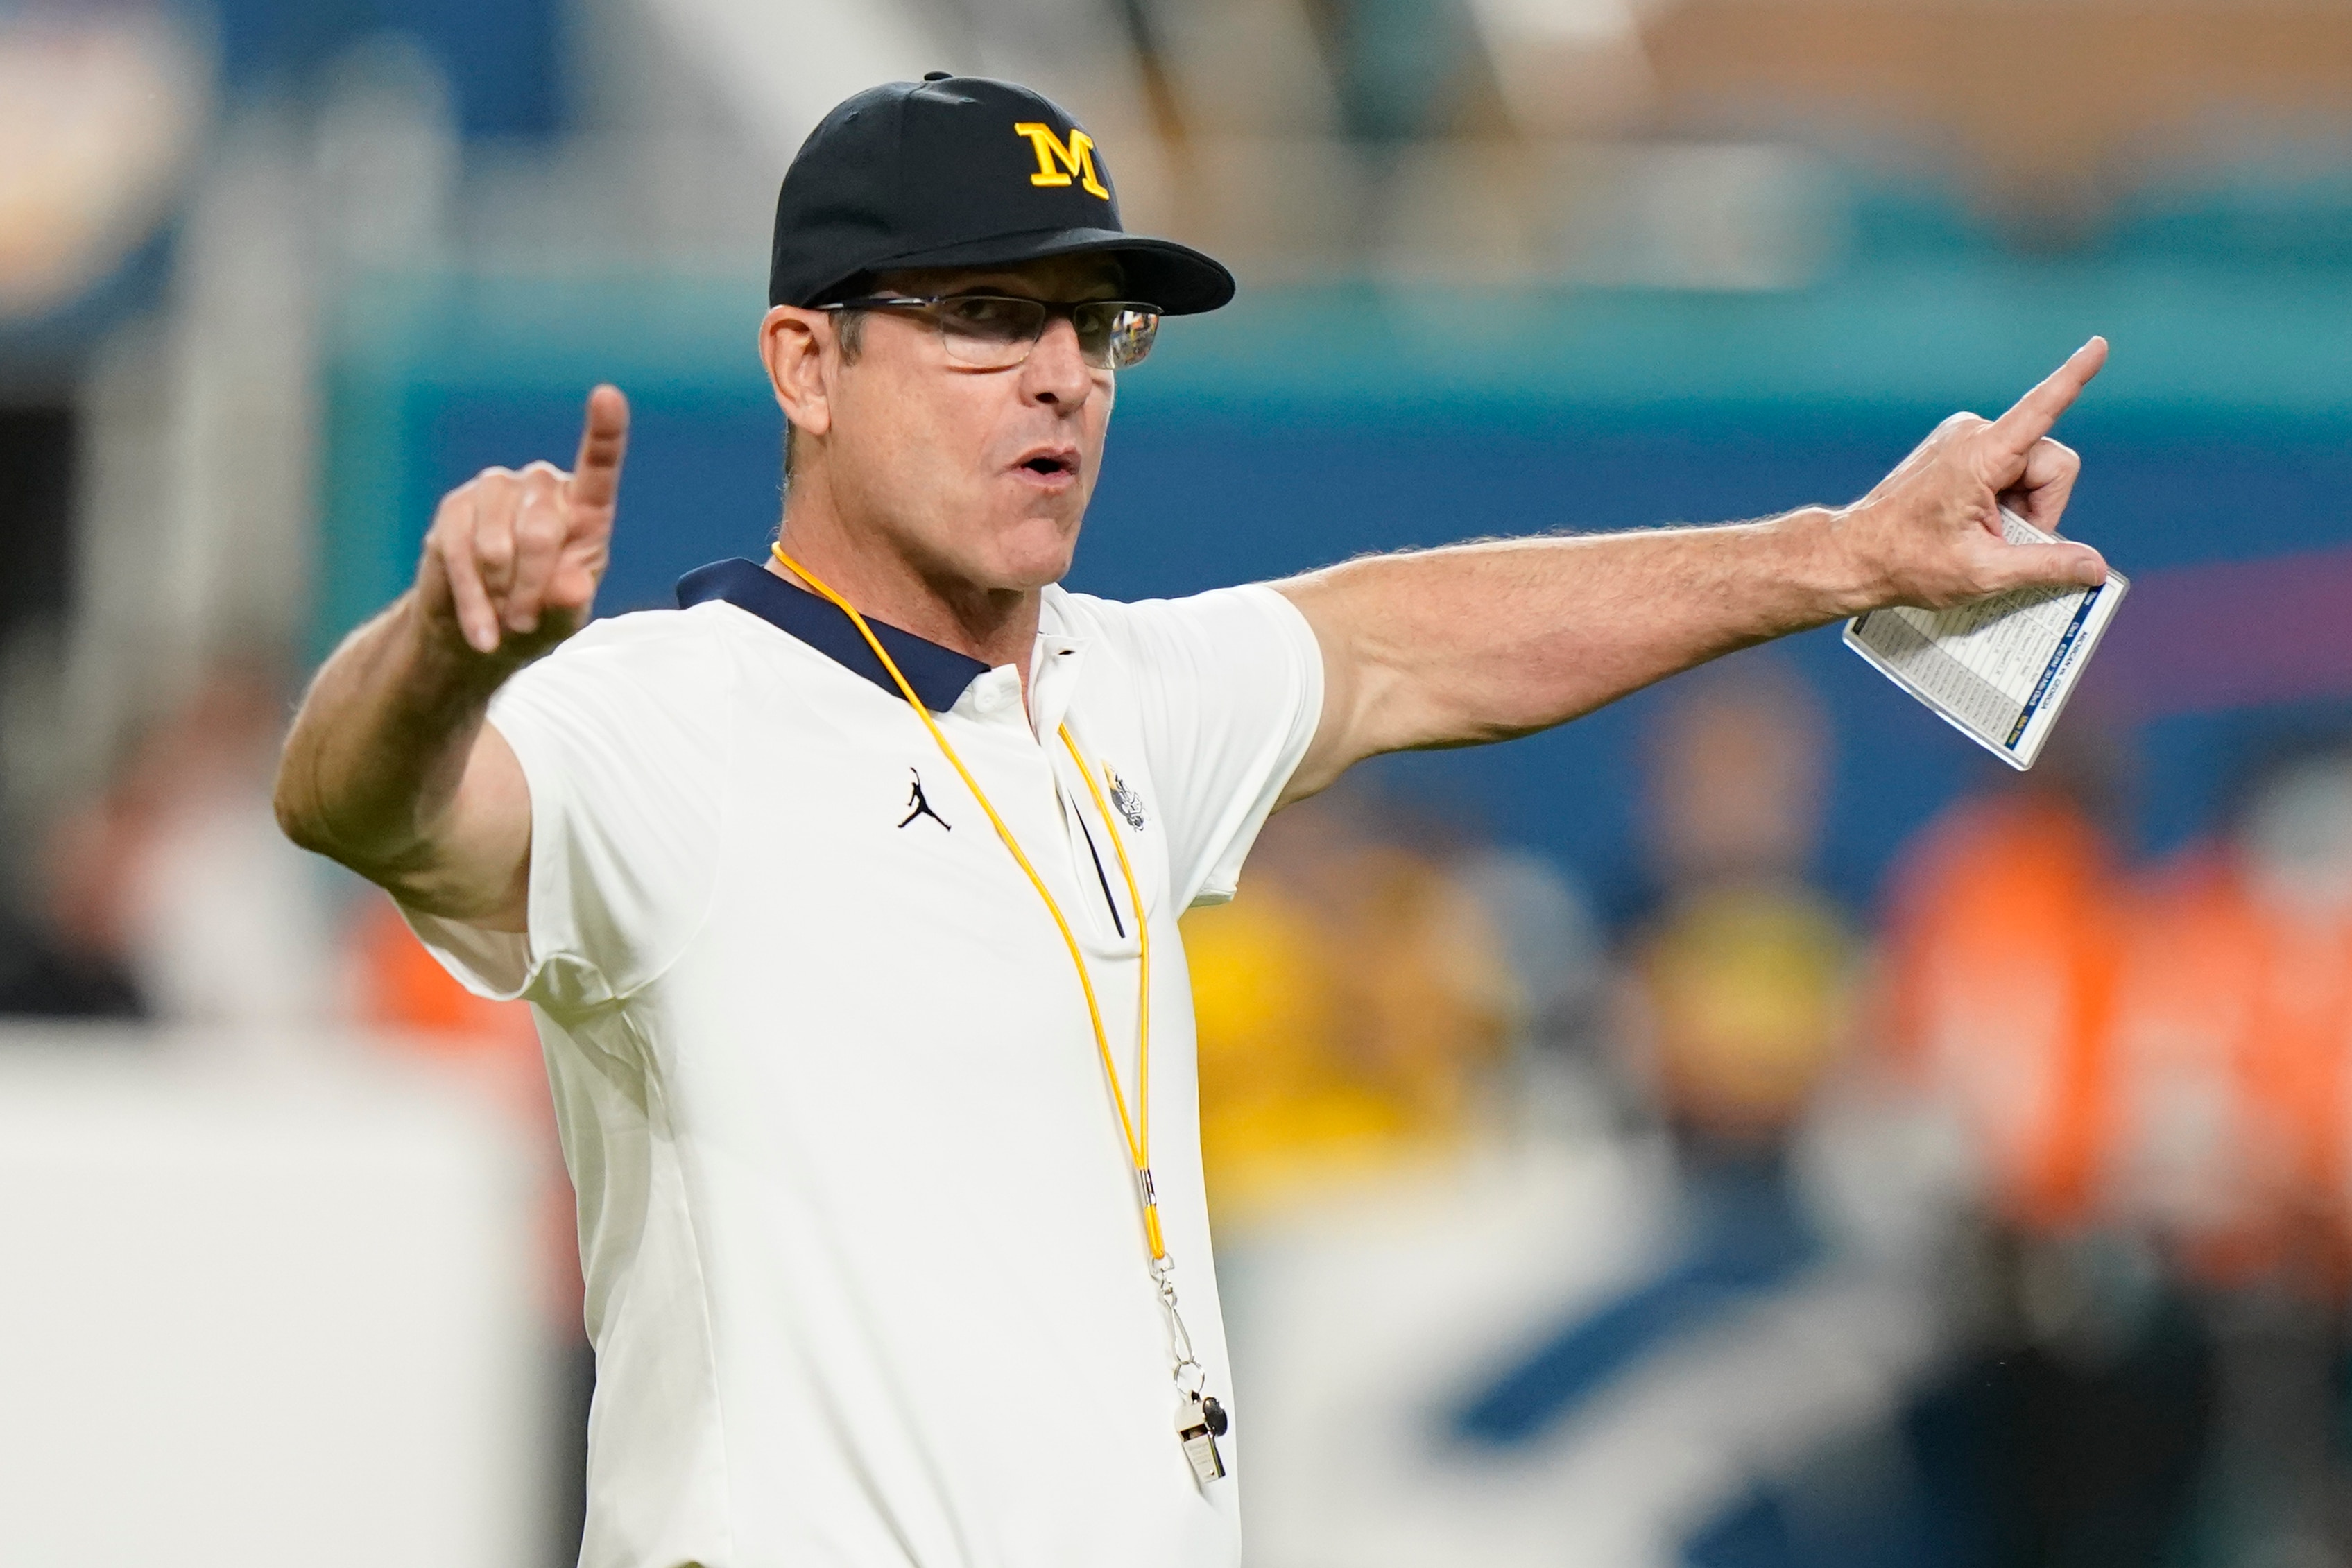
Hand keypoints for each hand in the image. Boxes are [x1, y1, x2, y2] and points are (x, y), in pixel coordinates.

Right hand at [418, 385, 629, 659]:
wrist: (485, 633)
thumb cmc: (540, 617)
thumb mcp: (565, 619)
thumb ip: (573, 602)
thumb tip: (572, 585)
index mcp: (585, 507)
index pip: (599, 465)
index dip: (604, 432)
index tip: (608, 395)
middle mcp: (543, 486)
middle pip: (541, 533)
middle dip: (532, 588)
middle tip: (527, 622)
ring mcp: (496, 490)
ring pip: (498, 547)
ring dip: (501, 595)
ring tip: (506, 617)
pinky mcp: (455, 509)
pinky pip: (460, 556)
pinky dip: (473, 602)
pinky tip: (482, 632)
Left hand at [1836, 339, 2109, 610]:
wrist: (1857, 555)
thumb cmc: (1908, 562)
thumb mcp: (1984, 573)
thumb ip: (2046, 565)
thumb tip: (2095, 566)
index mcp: (1979, 455)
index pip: (2039, 411)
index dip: (2074, 379)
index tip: (2099, 346)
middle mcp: (1974, 433)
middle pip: (2050, 466)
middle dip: (2039, 509)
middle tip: (2000, 542)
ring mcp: (1966, 437)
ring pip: (2033, 470)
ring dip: (2021, 508)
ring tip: (1980, 532)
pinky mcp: (1962, 447)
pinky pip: (2011, 469)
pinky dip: (2005, 500)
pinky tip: (1976, 520)